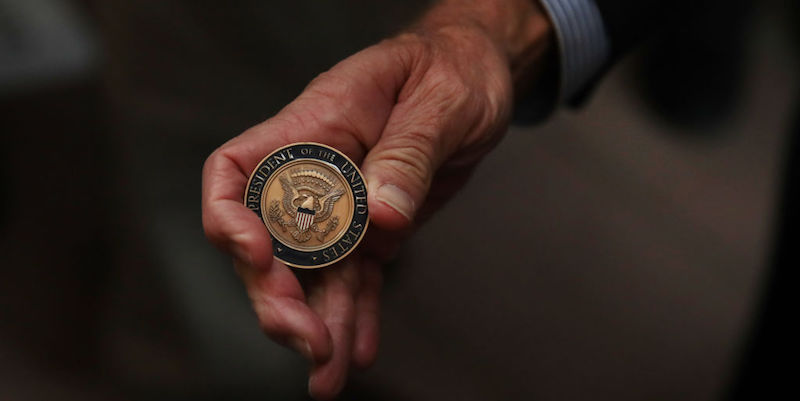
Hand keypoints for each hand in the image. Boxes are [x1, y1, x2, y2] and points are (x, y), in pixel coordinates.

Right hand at [201, 1, 551, 398]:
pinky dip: (357, 315)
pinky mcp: (374, 230)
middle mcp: (318, 173)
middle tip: (307, 339)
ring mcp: (344, 207)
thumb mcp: (441, 102)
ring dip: (316, 325)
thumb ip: (408, 156)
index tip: (254, 255)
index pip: (237, 172)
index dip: (229, 218)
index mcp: (315, 127)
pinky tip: (359, 350)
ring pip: (313, 275)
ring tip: (327, 375)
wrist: (478, 77)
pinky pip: (357, 279)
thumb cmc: (452, 69)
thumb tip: (381, 217)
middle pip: (270, 242)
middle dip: (277, 296)